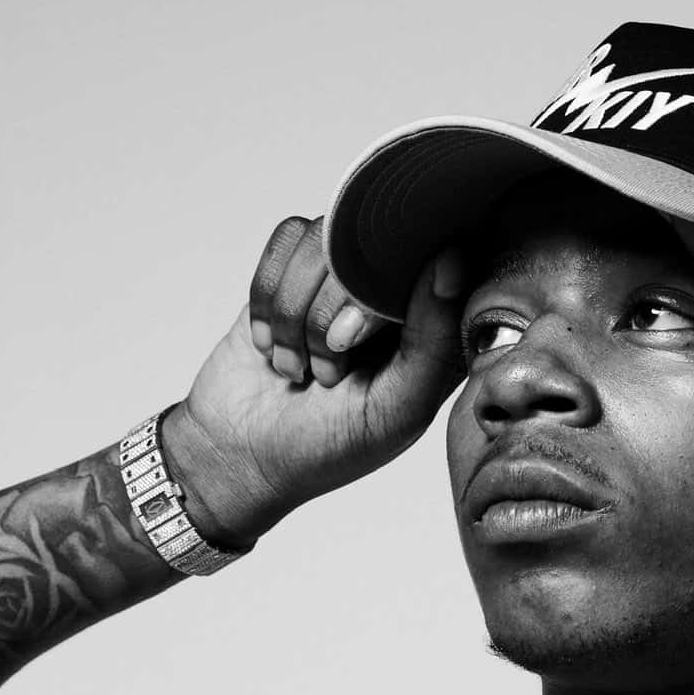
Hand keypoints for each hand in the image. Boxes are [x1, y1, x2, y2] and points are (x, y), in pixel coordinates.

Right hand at [168, 217, 463, 544]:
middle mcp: (396, 293)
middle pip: (370, 246)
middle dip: (328, 315)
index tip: (348, 347)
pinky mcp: (298, 267)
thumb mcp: (395, 410)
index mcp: (437, 328)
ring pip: (324, 238)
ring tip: (298, 365)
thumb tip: (451, 259)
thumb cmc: (327, 446)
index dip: (378, 299)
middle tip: (323, 374)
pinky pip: (287, 238)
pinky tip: (273, 342)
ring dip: (294, 312)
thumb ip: (434, 340)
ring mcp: (346, 276)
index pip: (431, 262)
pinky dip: (269, 295)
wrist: (241, 457)